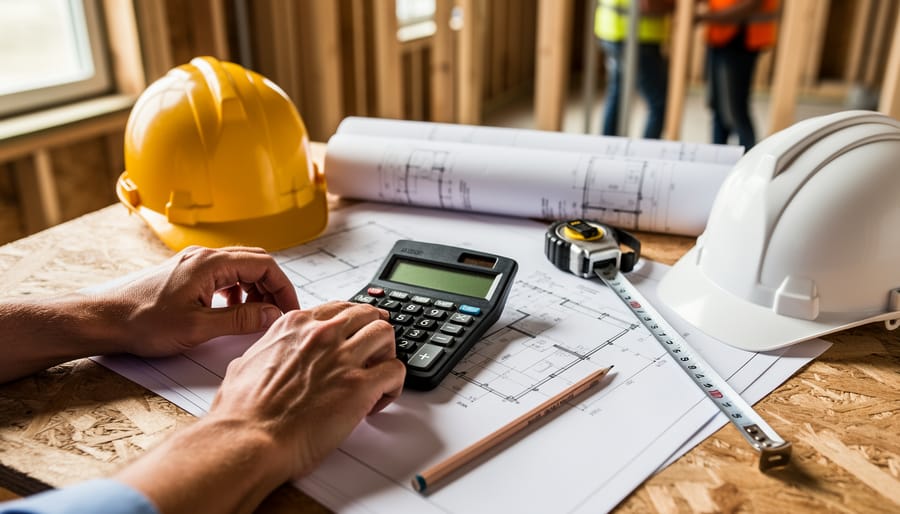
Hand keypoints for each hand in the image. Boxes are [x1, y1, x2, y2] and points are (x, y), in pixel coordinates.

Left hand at [110, 246, 299, 356]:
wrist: (105, 319)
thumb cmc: (143, 322)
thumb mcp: (198, 328)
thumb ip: (240, 319)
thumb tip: (272, 315)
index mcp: (211, 264)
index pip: (264, 264)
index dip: (283, 287)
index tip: (290, 309)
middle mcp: (204, 257)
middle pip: (255, 261)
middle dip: (273, 286)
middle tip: (279, 312)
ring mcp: (194, 263)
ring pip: (240, 267)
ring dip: (255, 288)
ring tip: (257, 314)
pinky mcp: (186, 273)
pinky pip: (223, 274)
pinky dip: (237, 289)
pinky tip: (232, 310)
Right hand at [115, 301, 404, 513]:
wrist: (248, 441)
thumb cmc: (241, 413)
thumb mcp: (244, 364)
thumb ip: (264, 352)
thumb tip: (266, 357)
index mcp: (294, 326)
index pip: (338, 309)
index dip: (350, 324)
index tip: (354, 336)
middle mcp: (321, 334)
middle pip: (367, 315)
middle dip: (373, 334)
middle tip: (373, 355)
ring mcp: (342, 357)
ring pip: (386, 333)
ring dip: (386, 354)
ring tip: (377, 377)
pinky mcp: (360, 385)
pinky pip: (396, 371)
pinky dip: (394, 385)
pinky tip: (377, 401)